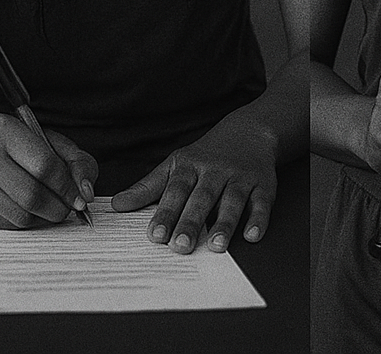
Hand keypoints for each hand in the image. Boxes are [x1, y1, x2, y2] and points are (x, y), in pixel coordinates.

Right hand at [0, 113, 97, 228]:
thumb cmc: (20, 146)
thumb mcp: (53, 142)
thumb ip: (78, 163)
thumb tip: (85, 193)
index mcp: (4, 128)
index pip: (45, 166)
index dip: (68, 187)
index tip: (81, 198)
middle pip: (32, 196)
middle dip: (58, 207)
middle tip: (67, 207)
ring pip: (20, 216)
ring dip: (44, 217)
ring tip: (50, 206)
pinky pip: (7, 225)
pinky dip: (26, 222)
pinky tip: (28, 208)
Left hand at [111, 116, 277, 253]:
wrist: (249, 132)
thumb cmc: (206, 156)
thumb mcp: (175, 165)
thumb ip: (148, 187)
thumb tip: (117, 205)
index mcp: (190, 167)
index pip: (175, 191)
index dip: (166, 213)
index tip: (155, 235)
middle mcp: (215, 171)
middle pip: (202, 198)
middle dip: (191, 222)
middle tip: (180, 246)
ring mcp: (240, 178)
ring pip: (232, 201)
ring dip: (225, 223)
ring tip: (215, 245)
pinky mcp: (264, 185)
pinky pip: (262, 203)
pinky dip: (258, 219)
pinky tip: (251, 236)